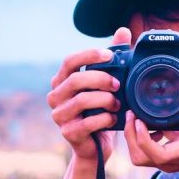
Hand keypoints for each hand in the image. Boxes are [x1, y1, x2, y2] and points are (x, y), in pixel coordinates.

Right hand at [46, 28, 130, 162]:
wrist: (95, 147)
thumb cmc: (100, 111)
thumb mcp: (107, 85)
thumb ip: (113, 59)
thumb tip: (123, 31)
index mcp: (62, 81)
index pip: (69, 61)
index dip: (89, 55)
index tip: (110, 55)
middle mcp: (55, 97)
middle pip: (75, 80)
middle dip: (101, 79)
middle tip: (118, 84)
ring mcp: (59, 116)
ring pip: (81, 101)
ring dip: (105, 100)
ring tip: (117, 104)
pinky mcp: (68, 133)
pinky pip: (87, 122)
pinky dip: (104, 119)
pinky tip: (113, 118)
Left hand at [124, 74, 178, 178]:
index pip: (157, 153)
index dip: (142, 138)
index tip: (139, 119)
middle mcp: (175, 159)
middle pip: (139, 157)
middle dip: (130, 136)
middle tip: (132, 114)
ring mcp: (171, 163)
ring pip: (140, 158)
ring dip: (133, 139)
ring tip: (137, 118)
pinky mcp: (169, 162)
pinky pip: (146, 155)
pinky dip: (141, 141)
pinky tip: (151, 126)